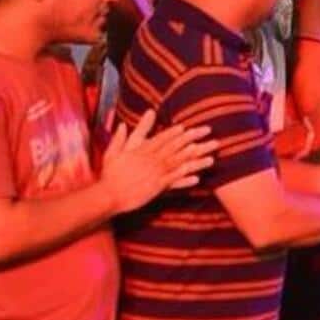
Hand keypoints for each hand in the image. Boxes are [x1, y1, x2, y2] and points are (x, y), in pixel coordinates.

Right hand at [99, 110, 218, 212]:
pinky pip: (174, 180)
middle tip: (207, 131)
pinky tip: (197, 175)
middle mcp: (150, 158)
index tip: (186, 128)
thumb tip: (123, 124)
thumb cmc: (109, 175)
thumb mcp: (112, 153)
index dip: (174, 133)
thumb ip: (120, 138)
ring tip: (211, 153)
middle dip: (192, 137)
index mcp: (141, 150)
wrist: (108, 194)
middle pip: (175, 145)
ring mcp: (155, 172)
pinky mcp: (156, 186)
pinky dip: (185, 176)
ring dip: (196, 157)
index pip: (161, 138)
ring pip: (179, 161)